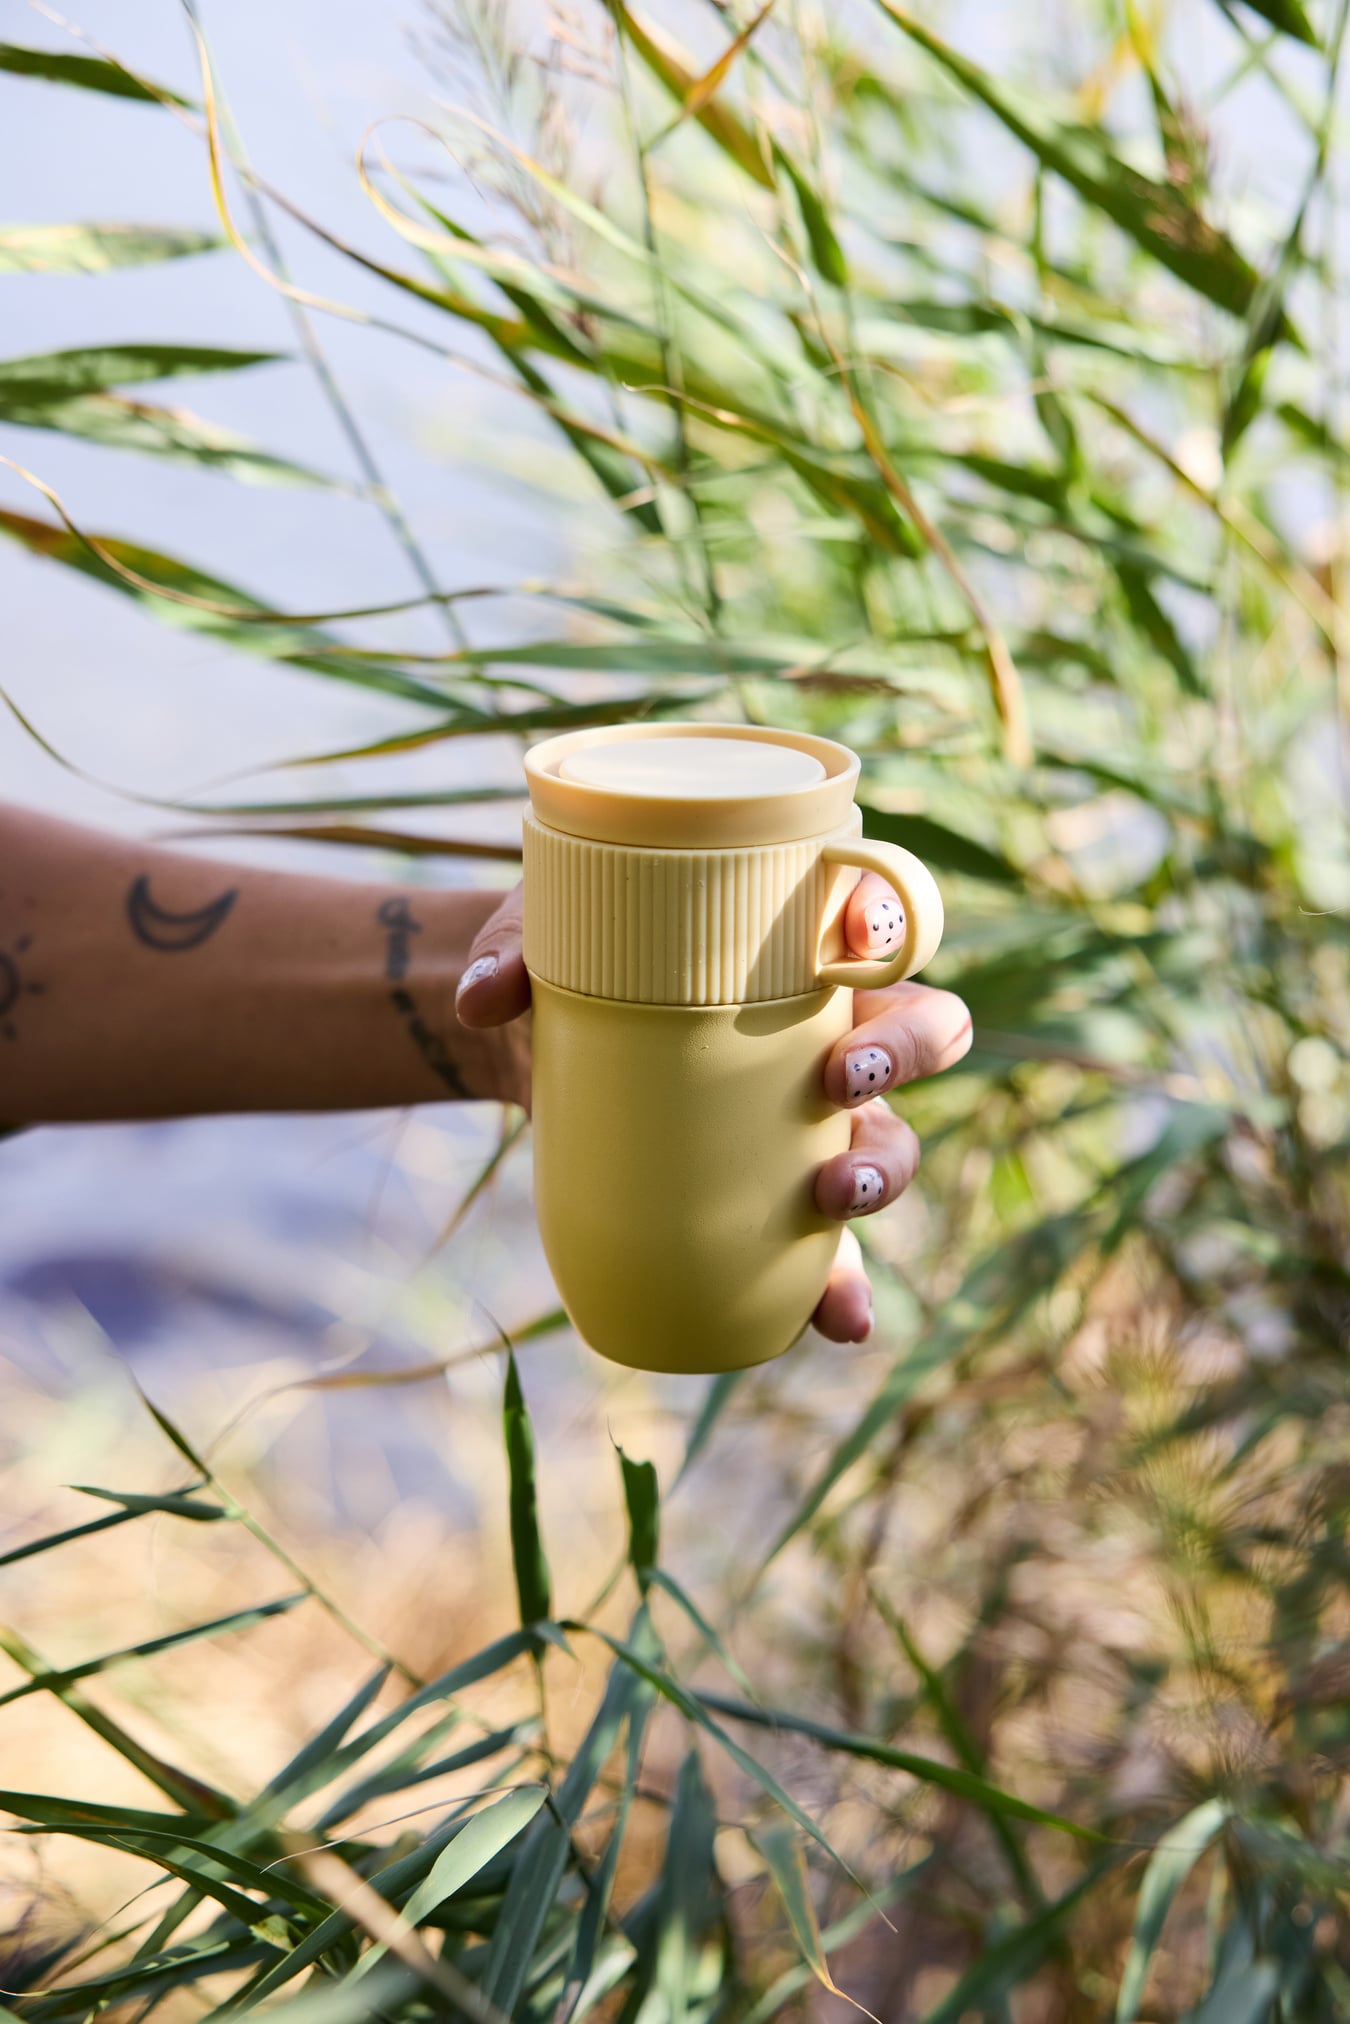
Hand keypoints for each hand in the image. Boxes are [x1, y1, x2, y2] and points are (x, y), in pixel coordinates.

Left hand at [454, 873, 970, 1345]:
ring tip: (836, 1198)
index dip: (890, 923)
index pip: (877, 918)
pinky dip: (840, 1285)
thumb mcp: (537, 940)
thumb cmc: (569, 962)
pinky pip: (831, 1246)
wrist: (540, 1046)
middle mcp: (830, 1026)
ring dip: (882, 1175)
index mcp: (795, 946)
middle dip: (902, 1057)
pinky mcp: (776, 1194)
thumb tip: (483, 1002)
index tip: (853, 941)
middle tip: (841, 1079)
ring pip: (889, 1142)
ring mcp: (812, 1118)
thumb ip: (509, 957)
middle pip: (919, 1032)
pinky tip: (835, 1320)